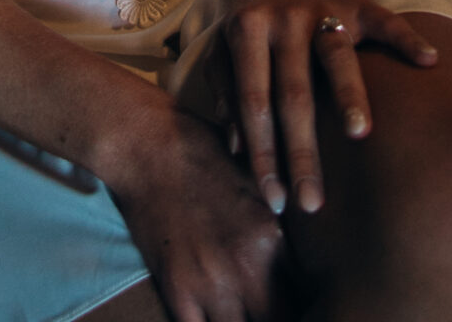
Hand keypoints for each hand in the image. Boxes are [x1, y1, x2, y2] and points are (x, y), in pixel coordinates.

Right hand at [101, 95, 282, 321]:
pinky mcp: (176, 290)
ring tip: (243, 312)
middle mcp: (245, 267)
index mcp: (269, 238)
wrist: (146, 146)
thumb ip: (276, 228)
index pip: (304, 296)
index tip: (294, 302)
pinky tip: (214, 316)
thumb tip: (298, 261)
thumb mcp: (254, 184)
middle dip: (278, 317)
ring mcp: (209, 282)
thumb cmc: (202, 154)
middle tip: (270, 308)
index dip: (302, 304)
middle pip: (280, 321)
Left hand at [217, 0, 437, 217]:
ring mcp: (322, 8)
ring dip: (348, 94)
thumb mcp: (228, 44)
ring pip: (335, 56)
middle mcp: (283, 18)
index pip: (252, 102)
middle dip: (302, 152)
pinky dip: (408, 39)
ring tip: (360, 135)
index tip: (276, 201)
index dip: (262, 153)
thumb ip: (227, 90)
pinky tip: (430, 62)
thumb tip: (235, 148)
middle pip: (293, 93)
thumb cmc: (256, 16)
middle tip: (313, 203)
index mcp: (247, 31)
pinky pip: (386, 20)